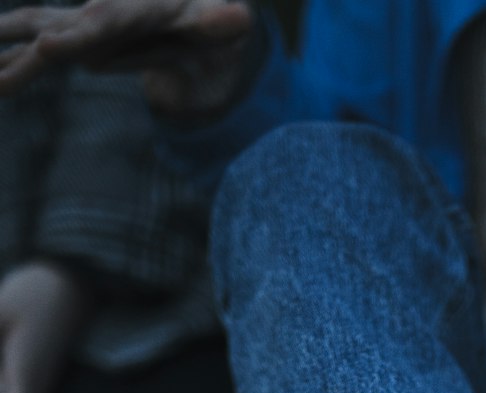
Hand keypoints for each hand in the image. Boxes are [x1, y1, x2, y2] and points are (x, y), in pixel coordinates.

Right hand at [0, 0, 253, 112]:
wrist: (189, 8)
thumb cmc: (205, 13)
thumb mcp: (219, 20)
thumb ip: (222, 21)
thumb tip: (236, 19)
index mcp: (131, 10)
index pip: (101, 23)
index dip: (76, 36)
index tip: (48, 48)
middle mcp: (100, 16)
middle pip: (55, 31)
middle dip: (21, 45)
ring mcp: (86, 29)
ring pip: (38, 35)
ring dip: (7, 51)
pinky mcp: (83, 43)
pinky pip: (42, 53)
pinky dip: (17, 64)